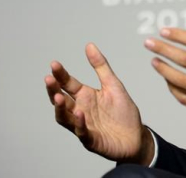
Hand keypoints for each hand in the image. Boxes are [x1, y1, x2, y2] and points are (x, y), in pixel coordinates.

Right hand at [45, 43, 154, 164]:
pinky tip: (79, 113)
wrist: (136, 136)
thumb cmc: (123, 112)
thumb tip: (89, 45)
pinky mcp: (91, 140)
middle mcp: (80, 110)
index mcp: (85, 96)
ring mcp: (83, 126)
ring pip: (65, 118)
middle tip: (49, 79)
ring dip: (60, 108)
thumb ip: (101, 66)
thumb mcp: (113, 85)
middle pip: (60, 100)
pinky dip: (79, 123)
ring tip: (58, 97)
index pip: (68, 84)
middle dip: (53, 90)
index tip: (54, 64)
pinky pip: (82, 132)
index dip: (60, 75)